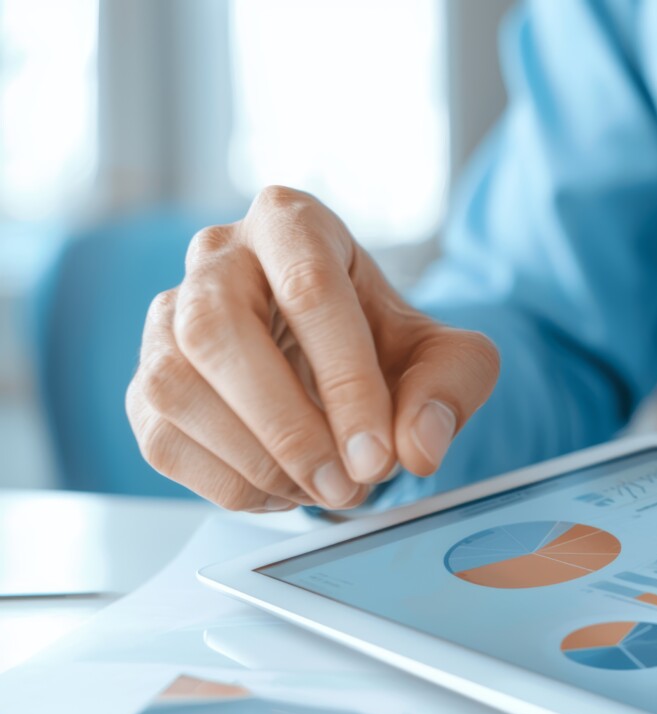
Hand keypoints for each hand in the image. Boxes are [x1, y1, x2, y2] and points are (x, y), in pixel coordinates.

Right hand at [126, 186, 498, 511]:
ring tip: (325, 489)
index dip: (346, 381)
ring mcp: (167, 319)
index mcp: (293, 223)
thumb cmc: (388, 344)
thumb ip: (452, 386)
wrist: (341, 366)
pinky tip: (288, 488)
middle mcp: (216, 256)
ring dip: (255, 460)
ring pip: (176, 386)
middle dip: (287, 425)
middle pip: (219, 330)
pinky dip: (230, 484)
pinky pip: (163, 440)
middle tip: (345, 483)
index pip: (309, 289)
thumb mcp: (450, 356)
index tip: (378, 454)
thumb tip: (419, 443)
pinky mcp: (145, 386)